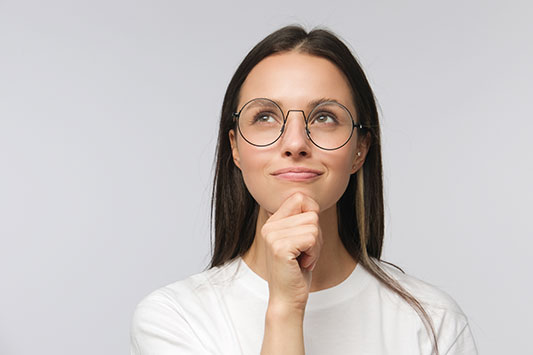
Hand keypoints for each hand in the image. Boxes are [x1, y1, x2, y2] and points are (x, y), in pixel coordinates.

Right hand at [261, 192, 322, 311]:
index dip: (312, 214)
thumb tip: (313, 203)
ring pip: (314, 226)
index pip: (299, 197)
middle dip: (316, 236)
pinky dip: (314, 254)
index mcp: (273, 222)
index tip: (306, 237)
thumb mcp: (299, 240)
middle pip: (311, 213)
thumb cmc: (297, 271)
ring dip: (316, 247)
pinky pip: (312, 238)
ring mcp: (273, 236)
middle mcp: (269, 226)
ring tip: (303, 259)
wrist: (287, 299)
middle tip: (305, 253)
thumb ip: (302, 220)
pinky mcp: (280, 247)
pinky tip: (302, 264)